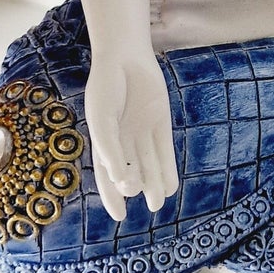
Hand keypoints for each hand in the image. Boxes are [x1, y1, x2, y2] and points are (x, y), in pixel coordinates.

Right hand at [85, 54, 179, 216]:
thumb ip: (110, 149)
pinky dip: (167, 169)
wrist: (124, 57)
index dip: (111, 196)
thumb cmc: (106, 88)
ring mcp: (142, 133)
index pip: (106, 176)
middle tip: (141, 195)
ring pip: (149, 165)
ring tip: (158, 202)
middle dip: (135, 186)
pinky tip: (170, 186)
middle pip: (130, 172)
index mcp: (103, 142)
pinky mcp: (160, 124)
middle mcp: (123, 141)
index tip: (119, 215)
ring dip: (154, 184)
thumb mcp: (103, 120)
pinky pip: (164, 151)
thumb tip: (119, 178)